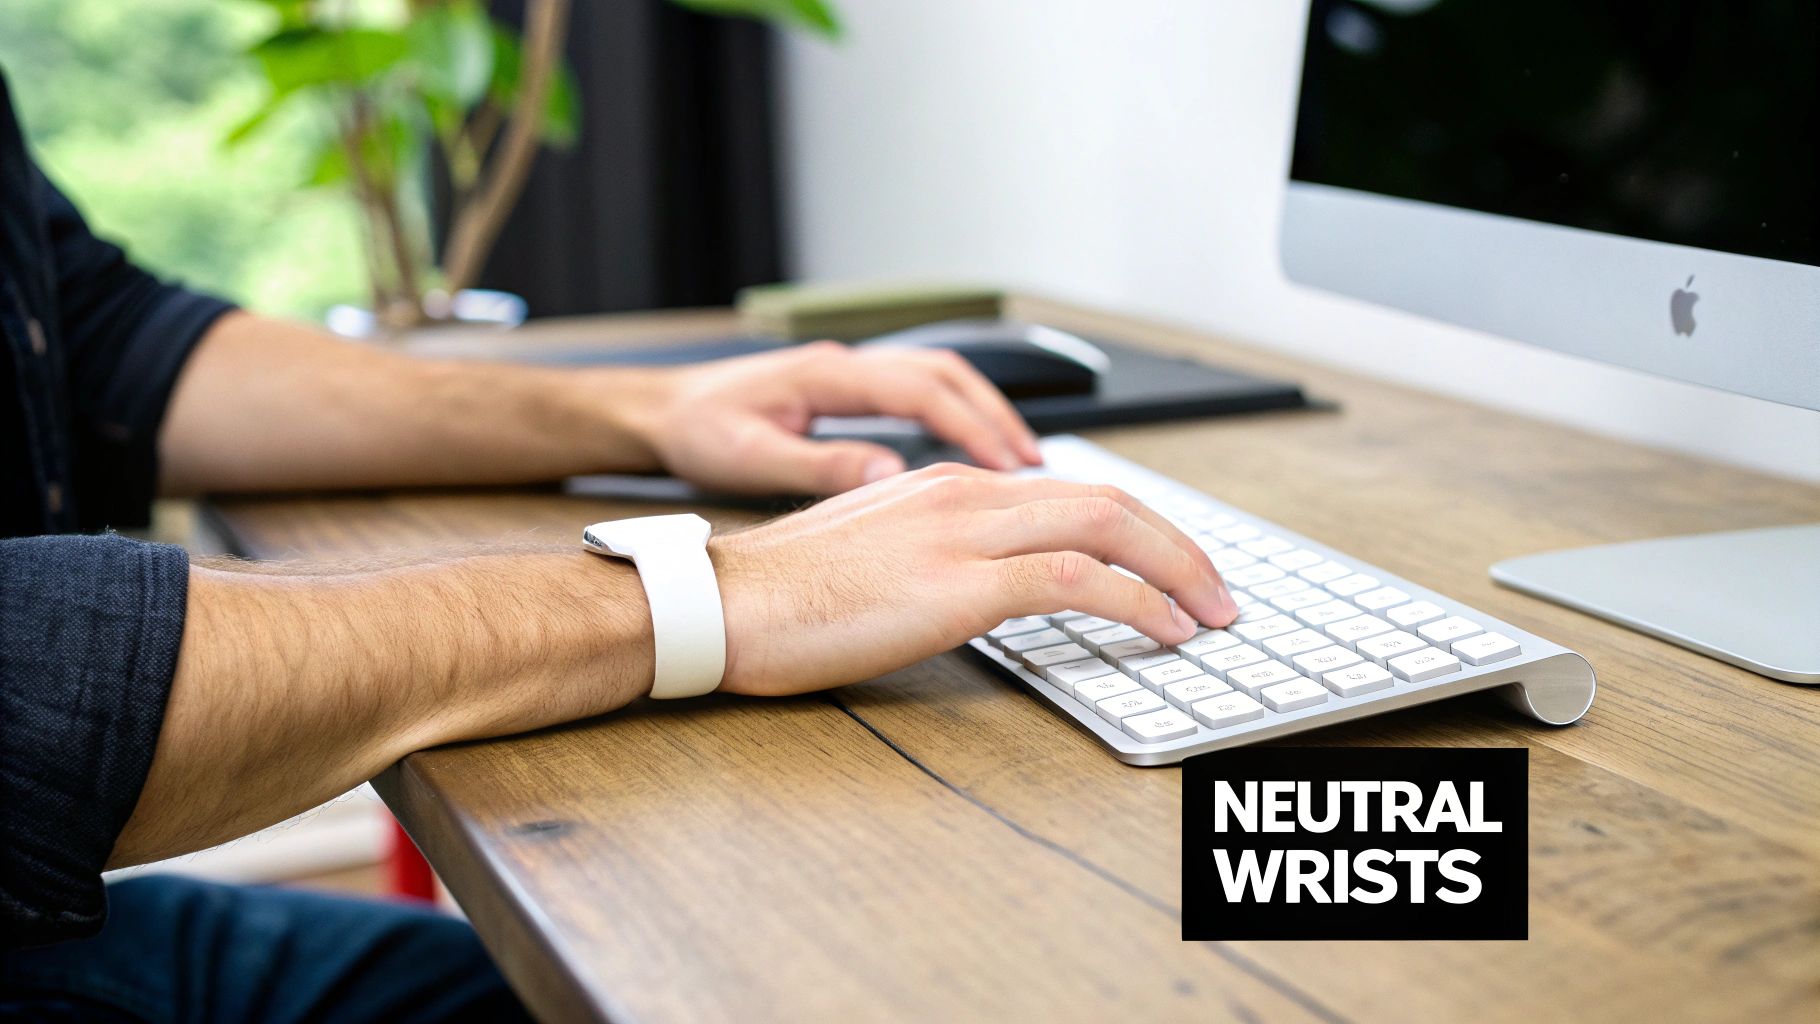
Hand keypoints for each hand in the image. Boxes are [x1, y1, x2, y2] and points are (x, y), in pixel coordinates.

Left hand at [628, 342, 1042, 494]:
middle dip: (995, 417)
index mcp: (828, 374)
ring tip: (1015, 462)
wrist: (655, 413)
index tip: (1012, 466)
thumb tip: (891, 475)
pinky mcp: (841, 390)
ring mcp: (845, 373)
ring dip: (979, 414)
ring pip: (934, 379)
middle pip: (944, 374)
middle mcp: (844, 363)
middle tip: (1034, 466)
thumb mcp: (752, 457)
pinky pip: (914, 394)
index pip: (923, 390)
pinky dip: (950, 418)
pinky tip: (962, 455)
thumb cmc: (695, 432)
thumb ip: (822, 464)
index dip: (974, 427)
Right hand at [708, 463, 1238, 695]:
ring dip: (1175, 571)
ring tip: (1209, 615)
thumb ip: (940, 549)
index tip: (1169, 565)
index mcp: (946, 483)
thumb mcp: (877, 551)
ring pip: (1105, 528)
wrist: (723, 604)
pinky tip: (1162, 630)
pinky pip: (1074, 583)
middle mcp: (963, 492)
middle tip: (1216, 590)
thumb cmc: (786, 594)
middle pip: (1106, 498)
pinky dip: (1136, 603)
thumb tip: (996, 581)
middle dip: (1176, 545)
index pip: (1070, 490)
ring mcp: (961, 533)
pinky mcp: (955, 584)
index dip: (1137, 527)